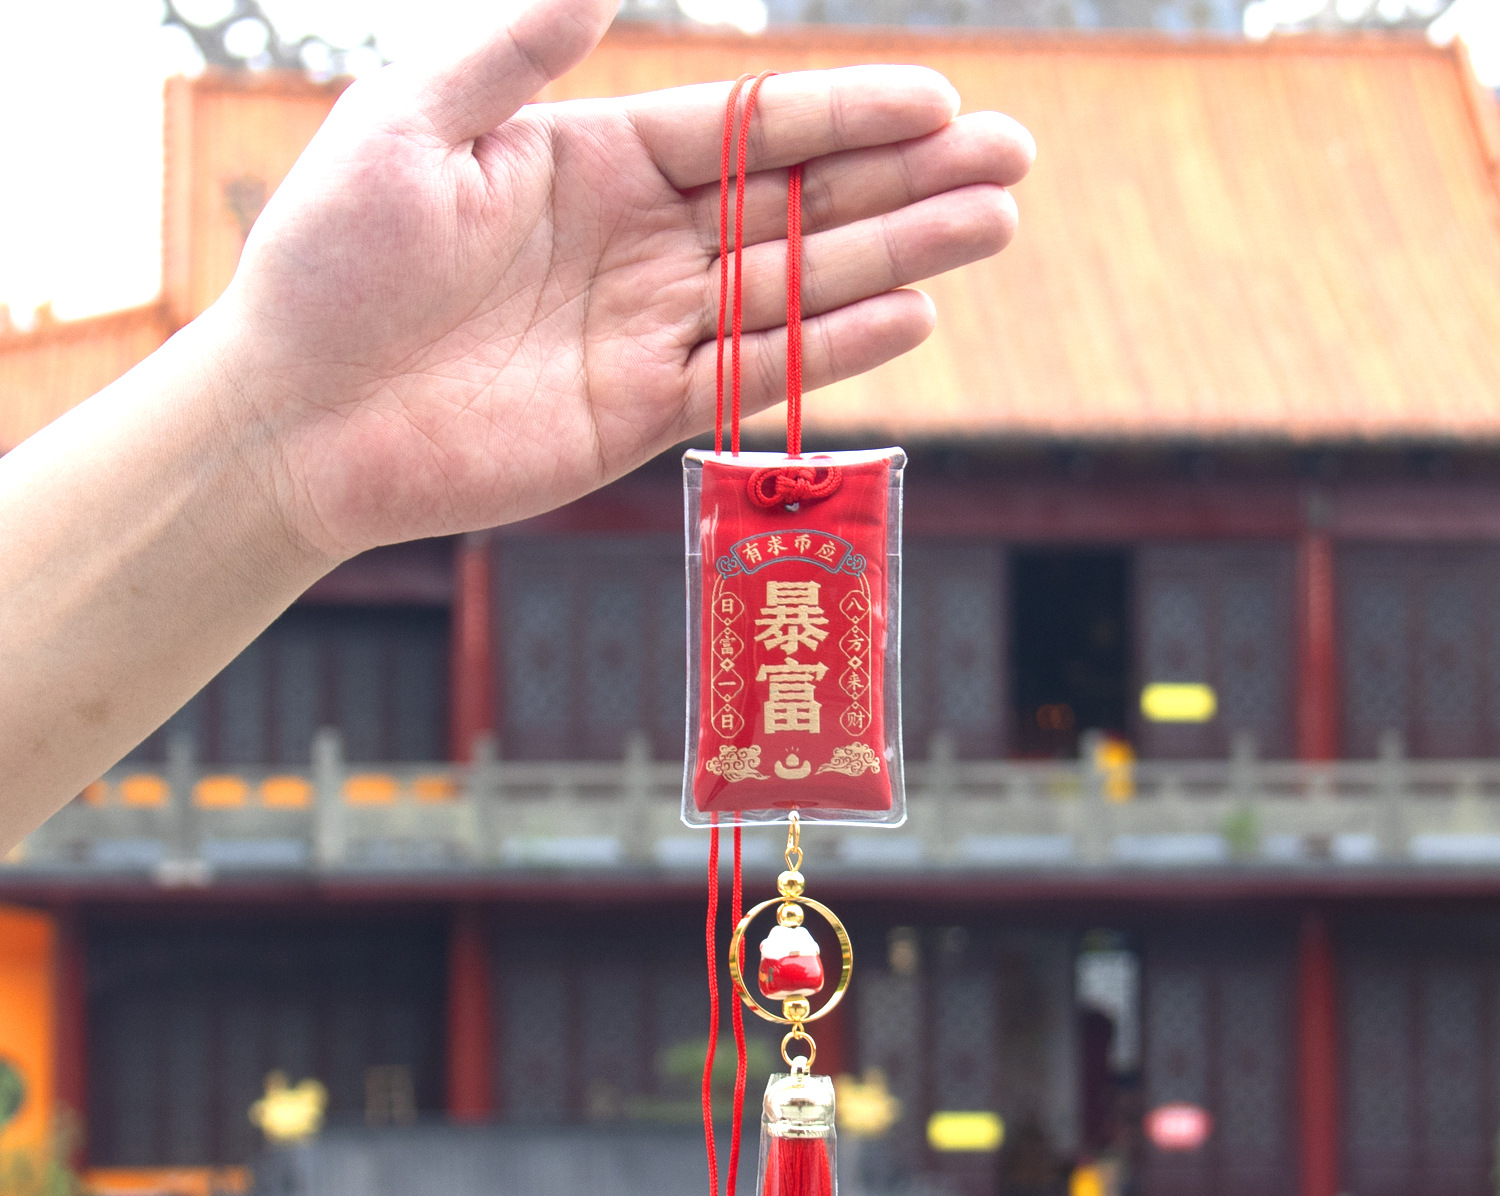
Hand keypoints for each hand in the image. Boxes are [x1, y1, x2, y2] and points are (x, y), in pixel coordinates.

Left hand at [216, 0, 1033, 560]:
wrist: (293, 413)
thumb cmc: (332, 261)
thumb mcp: (412, 124)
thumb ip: (515, 52)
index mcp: (594, 161)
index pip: (745, 129)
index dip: (842, 113)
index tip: (938, 99)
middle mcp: (637, 244)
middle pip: (797, 204)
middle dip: (906, 181)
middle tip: (1010, 162)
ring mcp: (645, 333)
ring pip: (794, 288)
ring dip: (896, 257)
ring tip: (993, 225)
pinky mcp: (637, 417)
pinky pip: (748, 379)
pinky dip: (825, 349)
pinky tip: (909, 318)